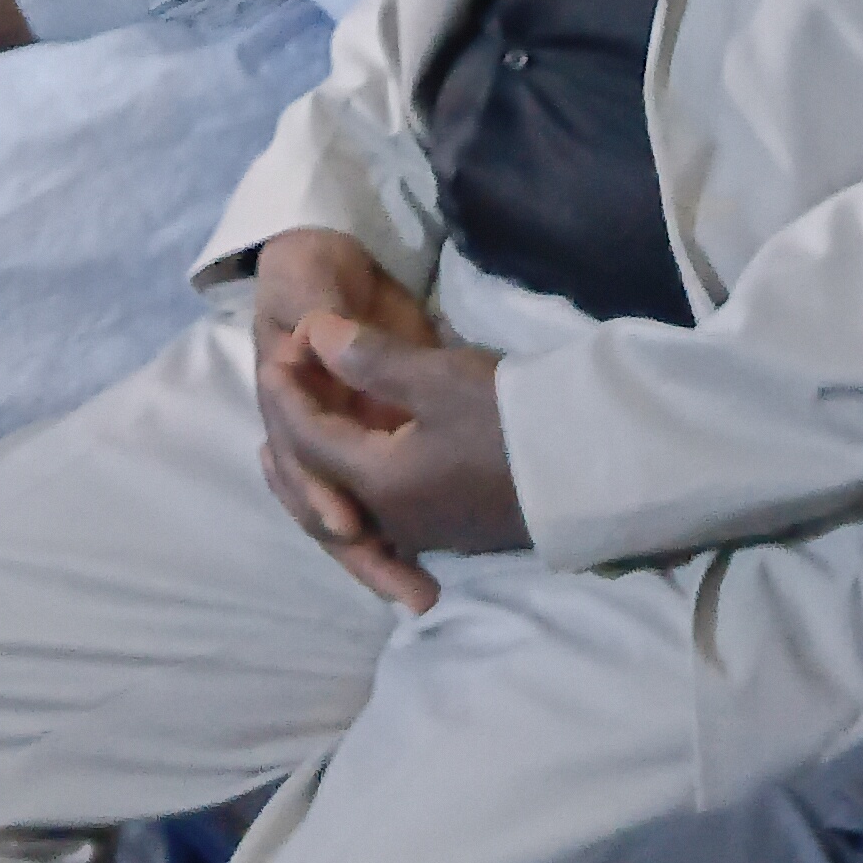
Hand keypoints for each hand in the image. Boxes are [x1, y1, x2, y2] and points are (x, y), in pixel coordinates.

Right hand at [246, 234, 448, 604]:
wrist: (323, 263)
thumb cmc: (312, 268)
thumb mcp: (311, 273)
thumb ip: (318, 307)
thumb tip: (316, 335)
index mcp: (283, 397)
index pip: (298, 455)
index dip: (320, 491)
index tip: (349, 524)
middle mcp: (302, 433)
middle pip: (322, 504)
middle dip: (359, 551)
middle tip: (404, 590)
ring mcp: (337, 445)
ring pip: (348, 515)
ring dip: (377, 558)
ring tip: (420, 597)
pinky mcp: (369, 446)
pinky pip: (375, 505)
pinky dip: (393, 539)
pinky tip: (423, 572)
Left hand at [256, 303, 524, 616]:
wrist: (584, 470)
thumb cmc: (508, 419)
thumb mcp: (437, 378)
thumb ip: (369, 358)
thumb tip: (313, 332)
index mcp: (376, 481)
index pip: (309, 437)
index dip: (290, 391)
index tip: (279, 351)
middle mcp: (387, 518)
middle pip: (318, 480)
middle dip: (291, 437)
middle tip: (278, 396)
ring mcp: (421, 531)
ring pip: (346, 501)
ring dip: (318, 466)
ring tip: (299, 439)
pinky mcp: (451, 530)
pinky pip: (379, 513)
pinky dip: (353, 484)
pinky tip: (364, 465)